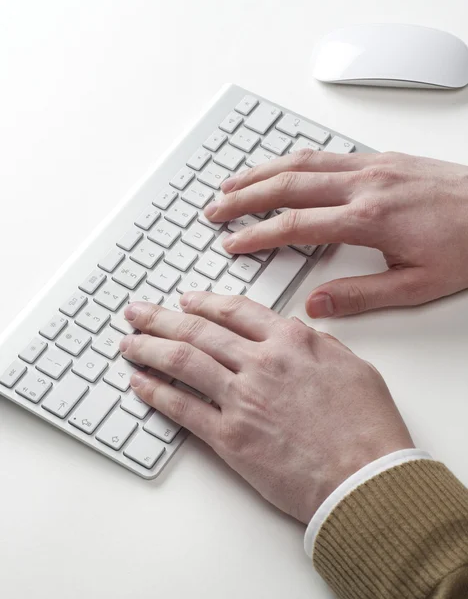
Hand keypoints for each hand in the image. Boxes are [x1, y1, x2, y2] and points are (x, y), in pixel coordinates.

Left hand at [120, 295, 412, 522]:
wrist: (365, 478)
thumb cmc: (367, 426)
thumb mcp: (353, 366)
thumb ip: (319, 344)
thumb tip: (299, 333)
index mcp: (290, 342)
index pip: (235, 311)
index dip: (204, 303)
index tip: (185, 301)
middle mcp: (260, 363)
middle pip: (198, 330)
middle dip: (161, 317)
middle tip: (138, 312)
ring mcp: (241, 399)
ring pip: (183, 362)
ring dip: (148, 348)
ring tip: (128, 343)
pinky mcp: (230, 438)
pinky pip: (183, 409)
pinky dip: (156, 393)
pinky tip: (139, 384)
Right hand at [203, 150, 467, 317]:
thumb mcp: (418, 285)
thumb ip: (362, 295)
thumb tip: (316, 304)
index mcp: (370, 219)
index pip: (296, 225)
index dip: (257, 234)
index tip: (232, 242)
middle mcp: (366, 184)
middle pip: (288, 185)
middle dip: (245, 197)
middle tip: (215, 208)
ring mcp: (373, 166)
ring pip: (302, 162)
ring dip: (261, 172)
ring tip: (233, 184)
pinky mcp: (382, 159)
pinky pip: (326, 154)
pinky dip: (293, 160)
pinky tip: (280, 167)